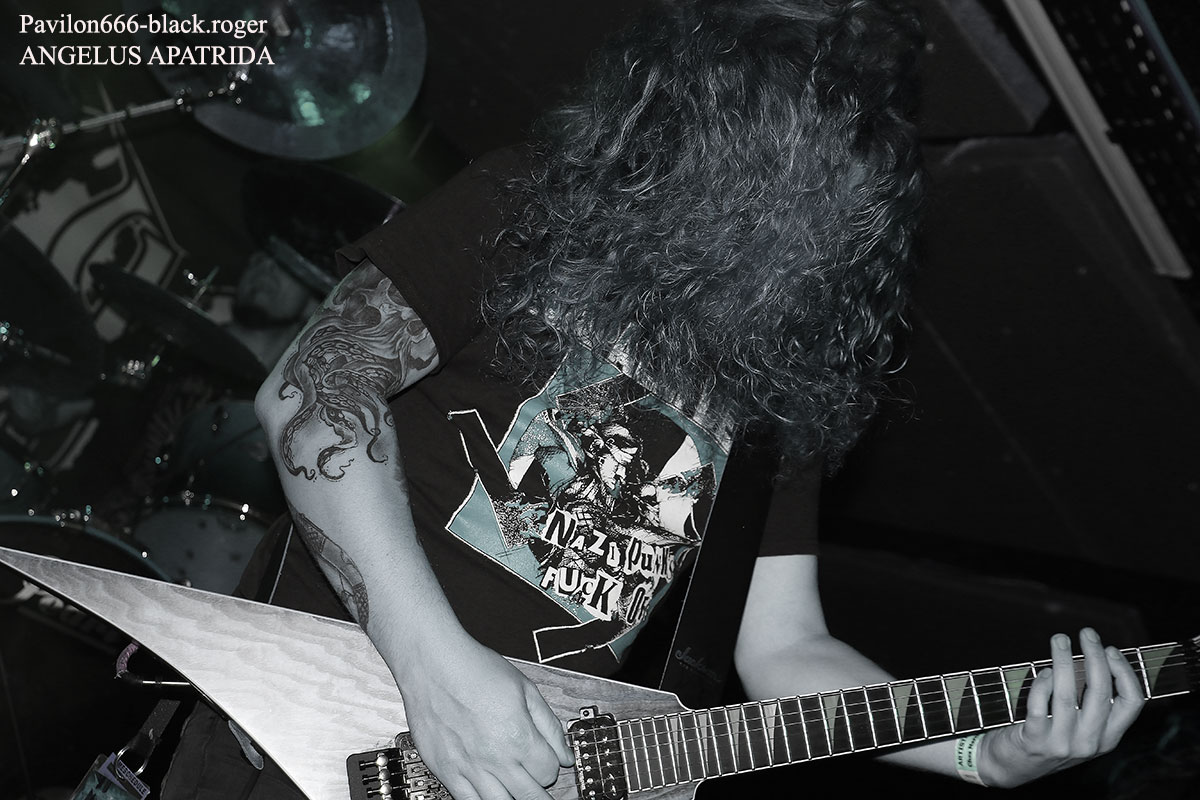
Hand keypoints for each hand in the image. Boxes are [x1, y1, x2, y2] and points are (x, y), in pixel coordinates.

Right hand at [393, 633, 574, 799]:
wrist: (433, 663)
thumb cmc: (475, 670)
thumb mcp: (525, 689)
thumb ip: (549, 726)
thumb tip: (565, 754)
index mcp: (519, 736)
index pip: (548, 771)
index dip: (552, 765)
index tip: (547, 760)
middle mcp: (495, 757)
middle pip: (529, 794)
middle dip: (540, 792)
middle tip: (540, 790)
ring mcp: (468, 767)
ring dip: (515, 799)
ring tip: (518, 791)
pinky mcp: (445, 770)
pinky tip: (490, 793)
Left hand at [978, 627, 1144, 787]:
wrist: (1009, 766)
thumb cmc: (1047, 737)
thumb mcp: (1079, 729)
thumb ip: (1090, 703)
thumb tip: (1093, 656)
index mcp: (1107, 738)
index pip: (1131, 703)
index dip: (1124, 672)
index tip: (1111, 649)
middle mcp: (1089, 743)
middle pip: (1100, 692)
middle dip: (1095, 656)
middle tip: (1086, 633)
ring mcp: (1062, 743)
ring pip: (1068, 695)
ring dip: (1064, 661)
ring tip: (1060, 639)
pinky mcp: (1034, 740)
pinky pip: (1040, 705)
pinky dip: (1042, 684)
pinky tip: (1043, 671)